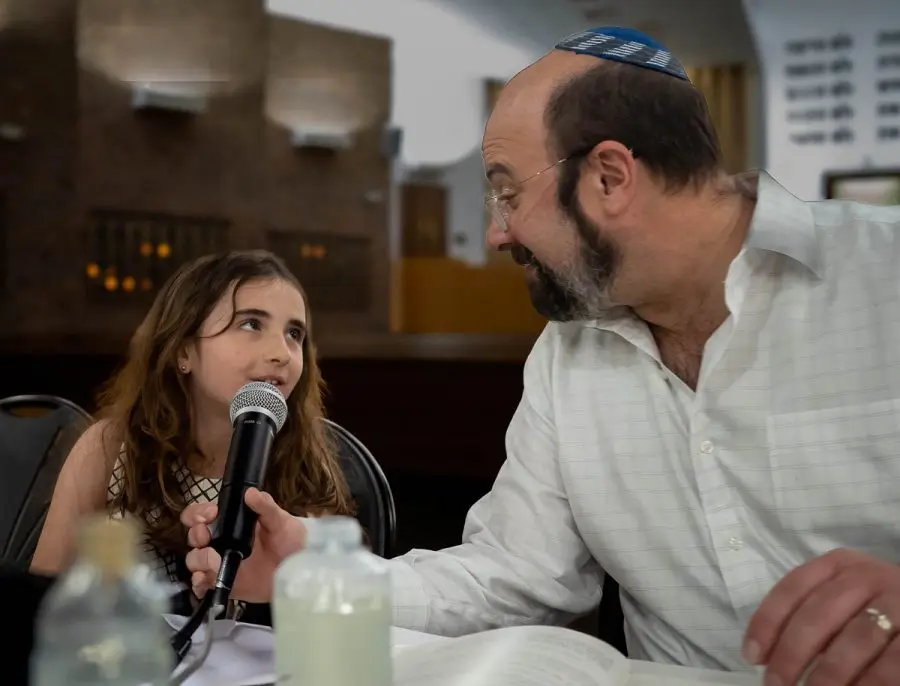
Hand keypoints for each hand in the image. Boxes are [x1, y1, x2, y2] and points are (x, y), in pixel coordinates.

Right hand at [181, 488, 307, 602]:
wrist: (297, 572)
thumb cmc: (289, 541)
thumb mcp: (280, 521)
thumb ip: (266, 506)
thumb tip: (250, 492)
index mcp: (230, 522)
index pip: (202, 513)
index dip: (198, 513)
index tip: (210, 514)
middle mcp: (220, 541)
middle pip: (193, 535)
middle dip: (196, 534)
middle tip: (206, 537)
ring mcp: (219, 563)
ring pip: (194, 560)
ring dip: (200, 560)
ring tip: (216, 562)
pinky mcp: (222, 583)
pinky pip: (201, 585)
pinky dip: (199, 584)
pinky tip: (208, 581)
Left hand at [744, 549, 899, 684]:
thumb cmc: (875, 605)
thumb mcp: (843, 596)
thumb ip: (810, 614)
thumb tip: (767, 654)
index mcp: (838, 564)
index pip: (792, 589)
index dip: (767, 623)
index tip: (752, 656)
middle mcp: (867, 576)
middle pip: (818, 615)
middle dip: (792, 654)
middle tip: (776, 684)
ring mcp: (898, 602)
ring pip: (854, 640)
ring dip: (827, 674)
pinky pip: (890, 663)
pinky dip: (867, 683)